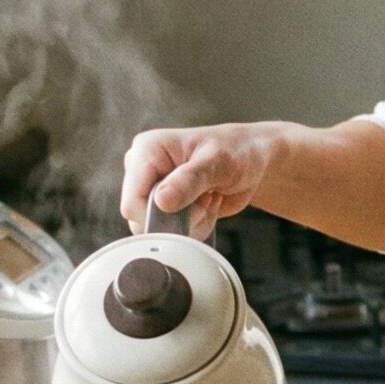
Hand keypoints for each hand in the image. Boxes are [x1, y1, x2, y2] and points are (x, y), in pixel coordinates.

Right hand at [120, 123, 282, 236]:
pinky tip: (207, 205)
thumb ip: (189, 181)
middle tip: (206, 198)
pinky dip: (195, 227)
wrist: (251, 160)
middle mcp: (142, 170)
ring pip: (159, 230)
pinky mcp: (164, 205)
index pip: (133, 201)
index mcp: (147, 150)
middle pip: (142, 220)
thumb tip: (161, 201)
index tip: (192, 208)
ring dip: (191, 224)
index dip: (159, 216)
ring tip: (209, 199)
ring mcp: (152, 189)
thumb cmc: (236, 151)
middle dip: (180, 219)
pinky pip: (172, 233)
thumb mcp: (218, 162)